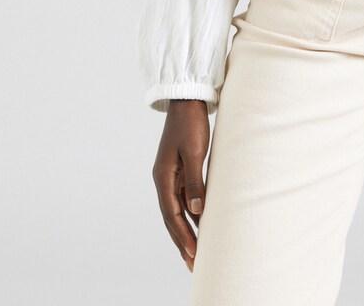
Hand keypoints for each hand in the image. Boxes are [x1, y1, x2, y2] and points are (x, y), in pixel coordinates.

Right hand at [152, 100, 209, 271]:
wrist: (188, 99)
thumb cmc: (191, 123)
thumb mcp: (194, 151)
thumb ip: (195, 181)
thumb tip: (196, 211)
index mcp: (163, 177)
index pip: (171, 215)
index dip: (182, 236)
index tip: (193, 254)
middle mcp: (164, 179)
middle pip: (172, 217)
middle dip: (182, 241)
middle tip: (193, 264)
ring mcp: (171, 175)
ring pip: (178, 210)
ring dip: (186, 230)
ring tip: (196, 252)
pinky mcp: (181, 169)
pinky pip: (184, 198)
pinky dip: (191, 213)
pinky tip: (200, 224)